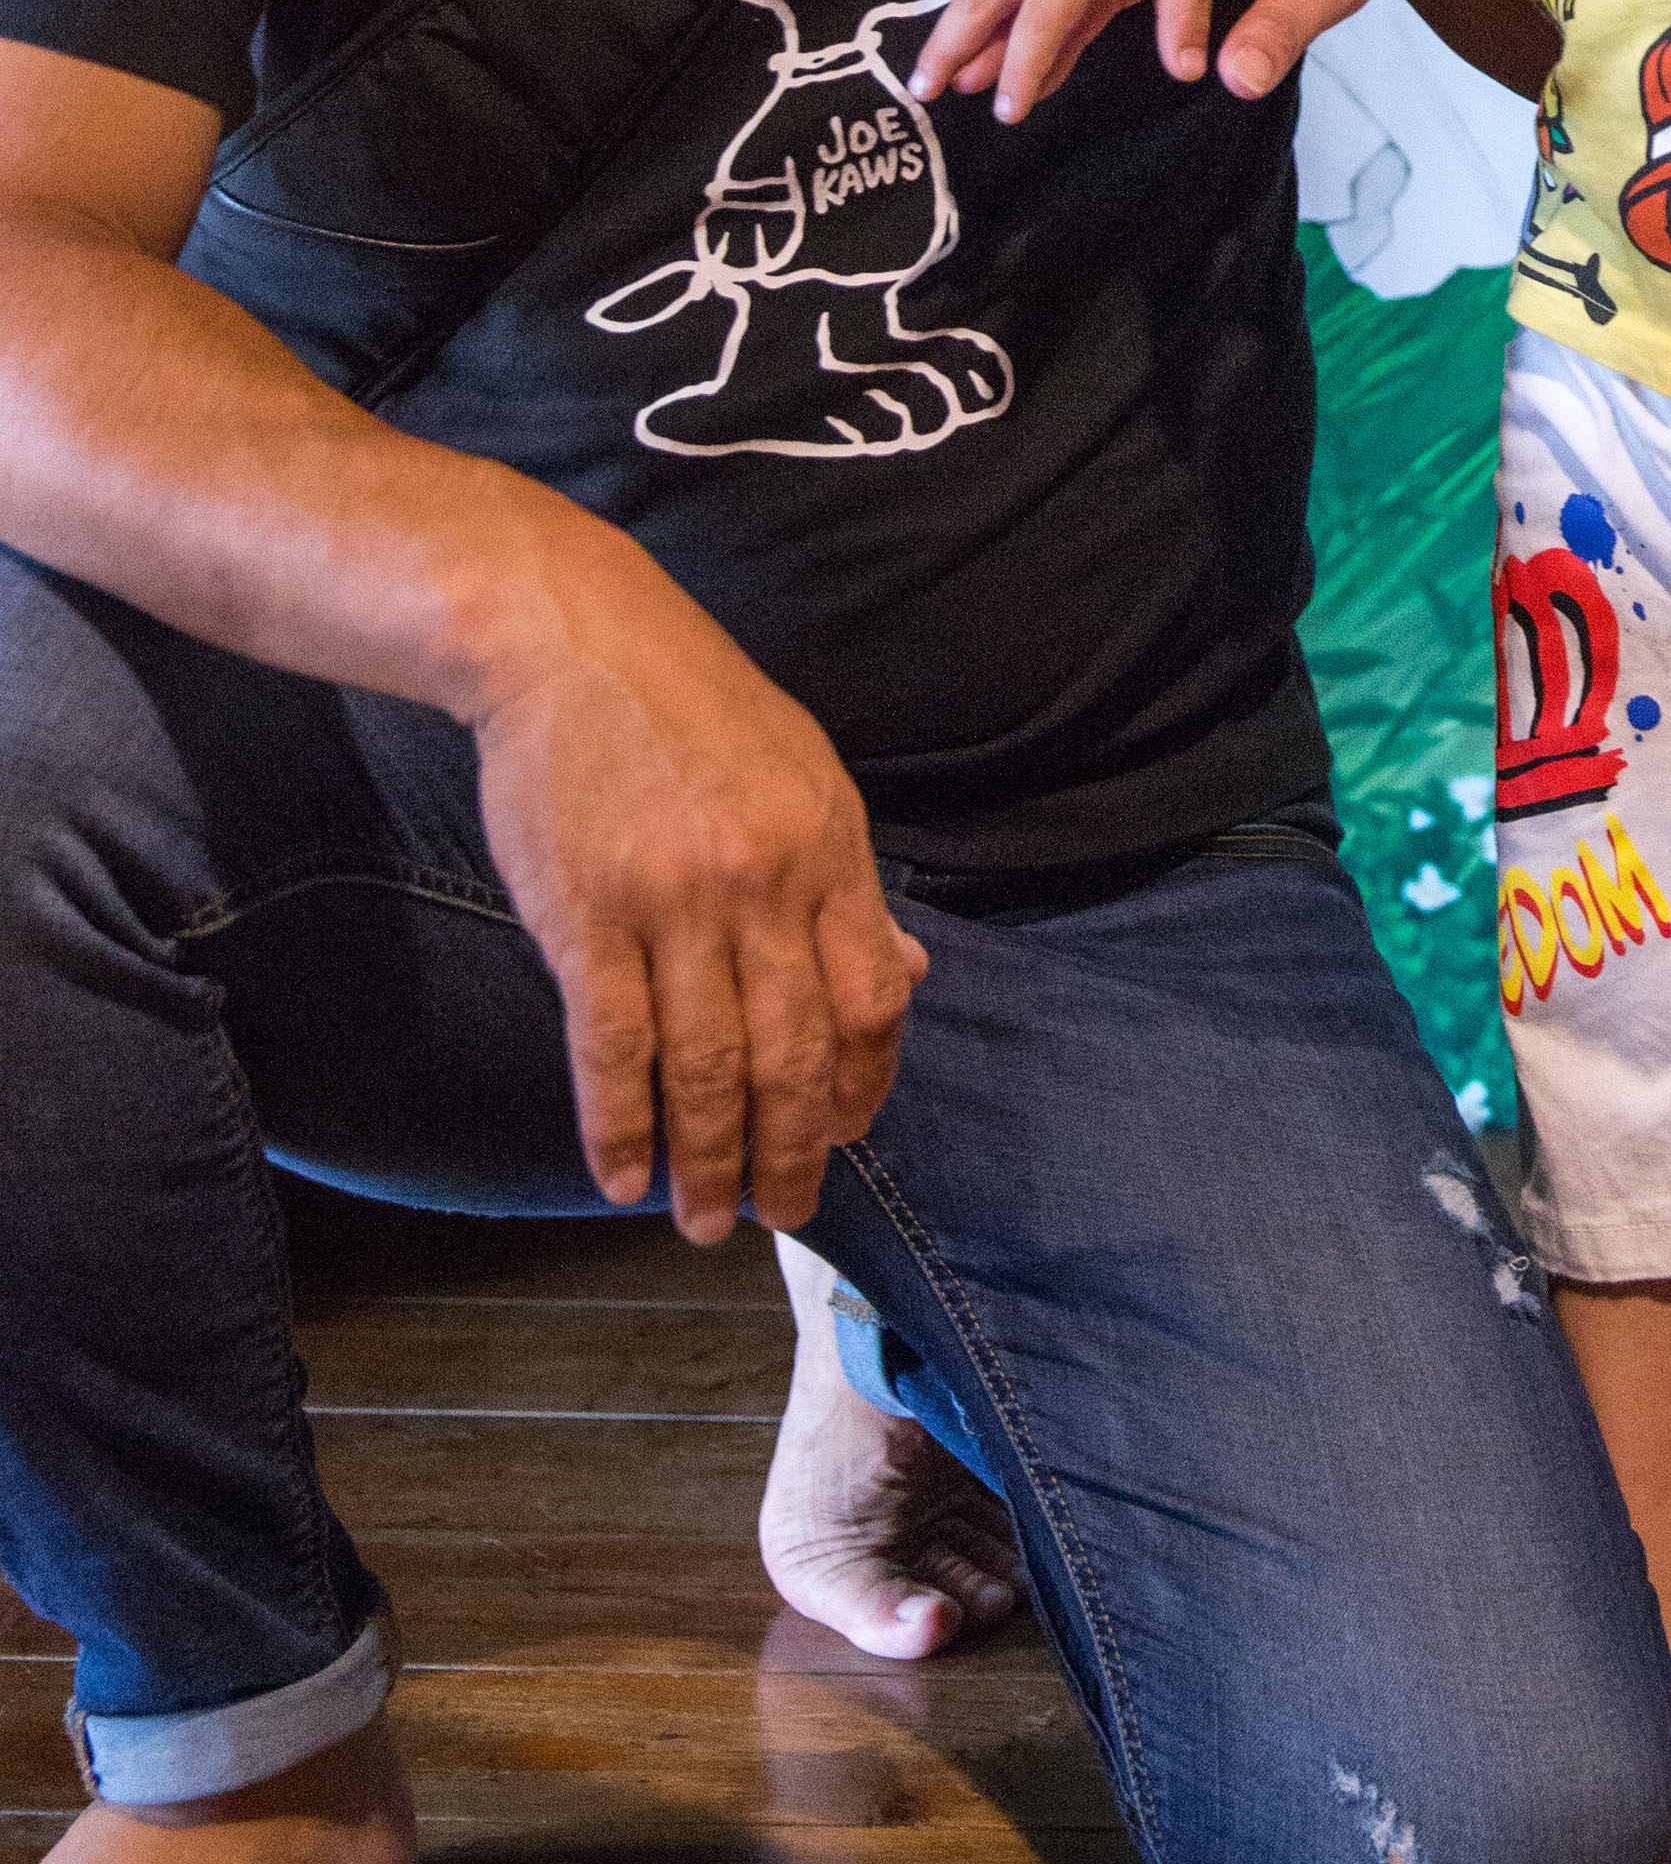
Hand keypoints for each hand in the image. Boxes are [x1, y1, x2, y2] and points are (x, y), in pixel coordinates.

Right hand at [466, 551, 923, 1245]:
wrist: (575, 642)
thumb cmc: (694, 713)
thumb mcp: (804, 778)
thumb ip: (848, 889)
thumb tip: (903, 981)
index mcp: (829, 846)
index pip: (870, 997)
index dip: (864, 1083)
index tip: (847, 1134)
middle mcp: (763, 881)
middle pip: (792, 1052)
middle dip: (791, 1152)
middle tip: (785, 1215)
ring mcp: (674, 901)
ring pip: (705, 1066)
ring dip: (707, 1162)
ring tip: (703, 1221)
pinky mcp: (588, 915)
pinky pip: (613, 1046)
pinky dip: (621, 1124)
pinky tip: (624, 1175)